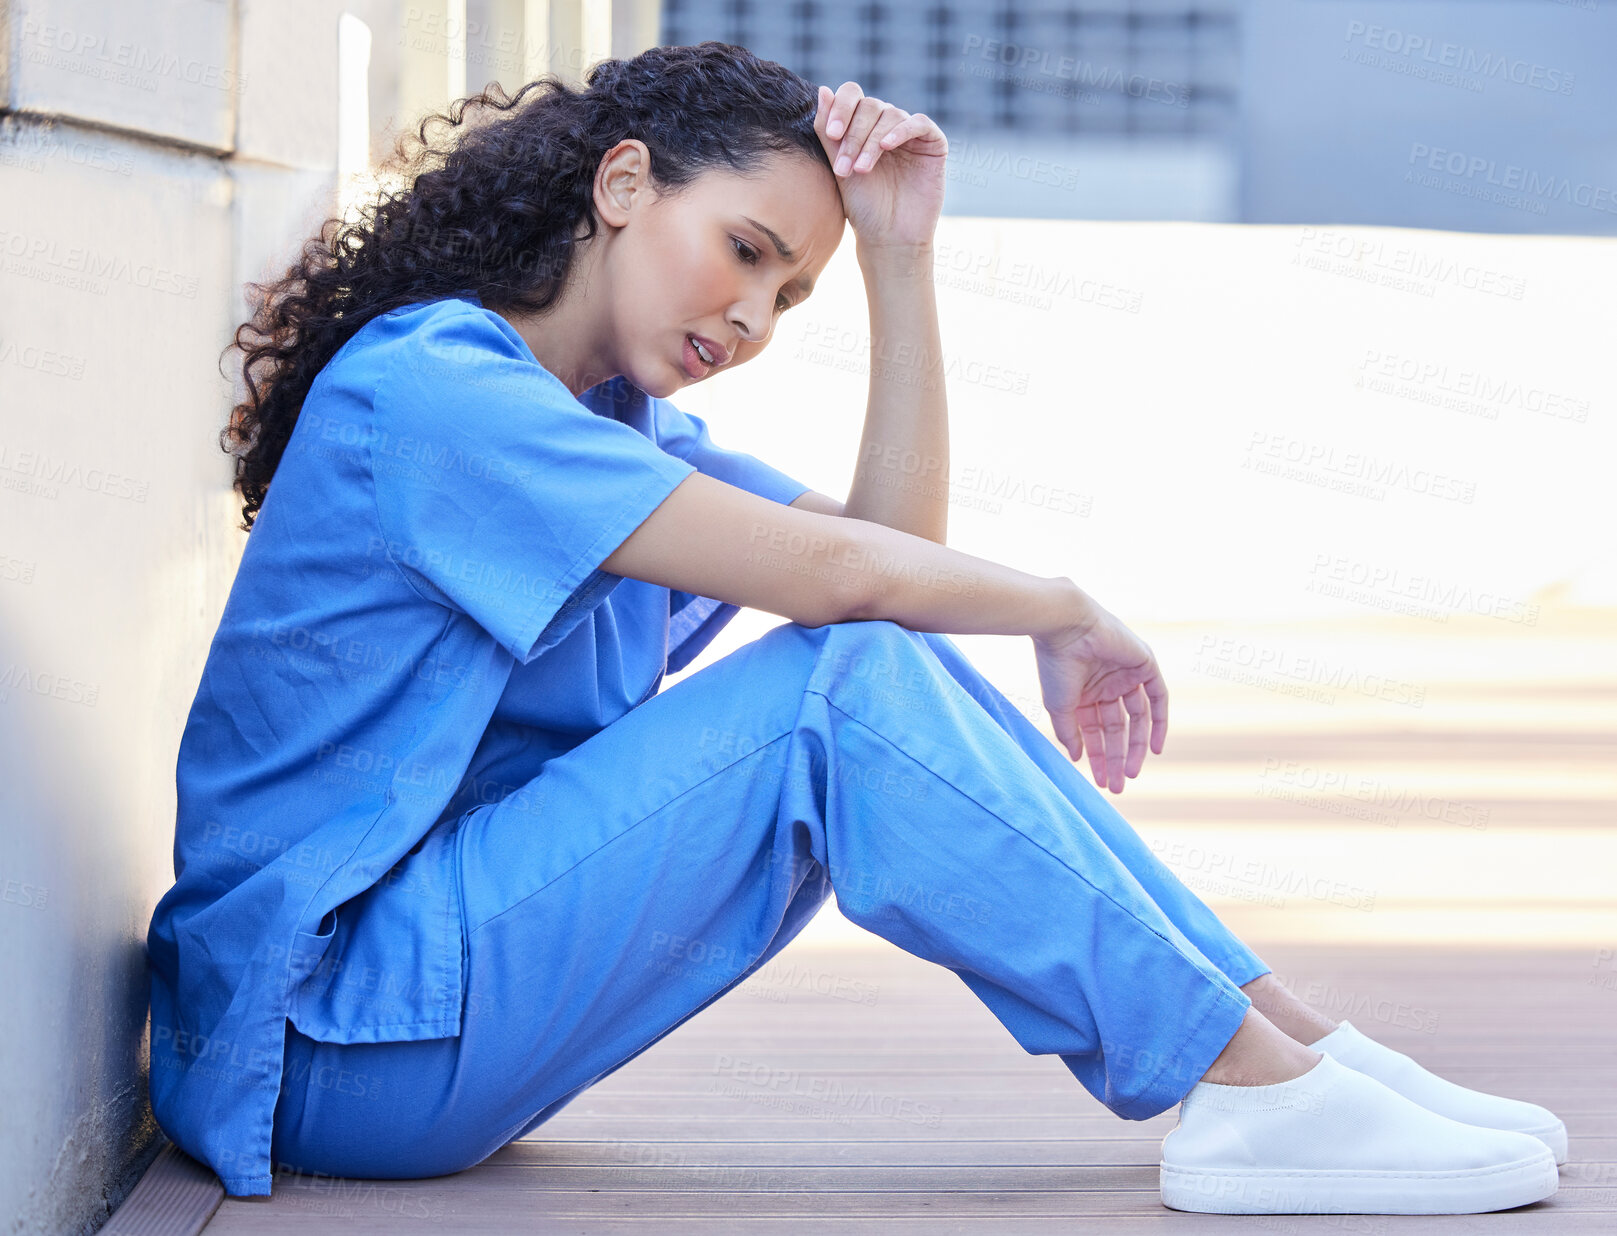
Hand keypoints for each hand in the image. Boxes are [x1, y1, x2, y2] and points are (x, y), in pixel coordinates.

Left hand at [813, 82, 946, 254]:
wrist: (889, 237)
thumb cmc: (863, 206)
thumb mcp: (839, 166)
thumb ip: (828, 131)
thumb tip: (823, 90)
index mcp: (864, 126)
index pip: (853, 96)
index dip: (841, 108)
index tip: (832, 134)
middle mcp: (887, 125)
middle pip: (870, 106)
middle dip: (854, 135)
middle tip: (844, 167)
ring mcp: (911, 133)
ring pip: (890, 115)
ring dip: (871, 141)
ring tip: (861, 170)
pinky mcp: (933, 144)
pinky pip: (919, 123)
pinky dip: (901, 130)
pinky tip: (886, 147)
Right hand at [1032, 606, 1168, 794]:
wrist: (1066, 627)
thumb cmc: (1057, 665)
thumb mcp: (1061, 707)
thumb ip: (1070, 734)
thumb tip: (1077, 759)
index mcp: (1085, 692)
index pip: (1097, 731)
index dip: (1099, 757)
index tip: (1098, 782)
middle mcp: (1107, 685)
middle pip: (1117, 729)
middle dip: (1116, 757)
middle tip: (1116, 786)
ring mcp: (1126, 675)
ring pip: (1136, 719)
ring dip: (1135, 747)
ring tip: (1130, 774)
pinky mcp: (1144, 665)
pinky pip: (1158, 698)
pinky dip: (1159, 722)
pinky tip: (1155, 749)